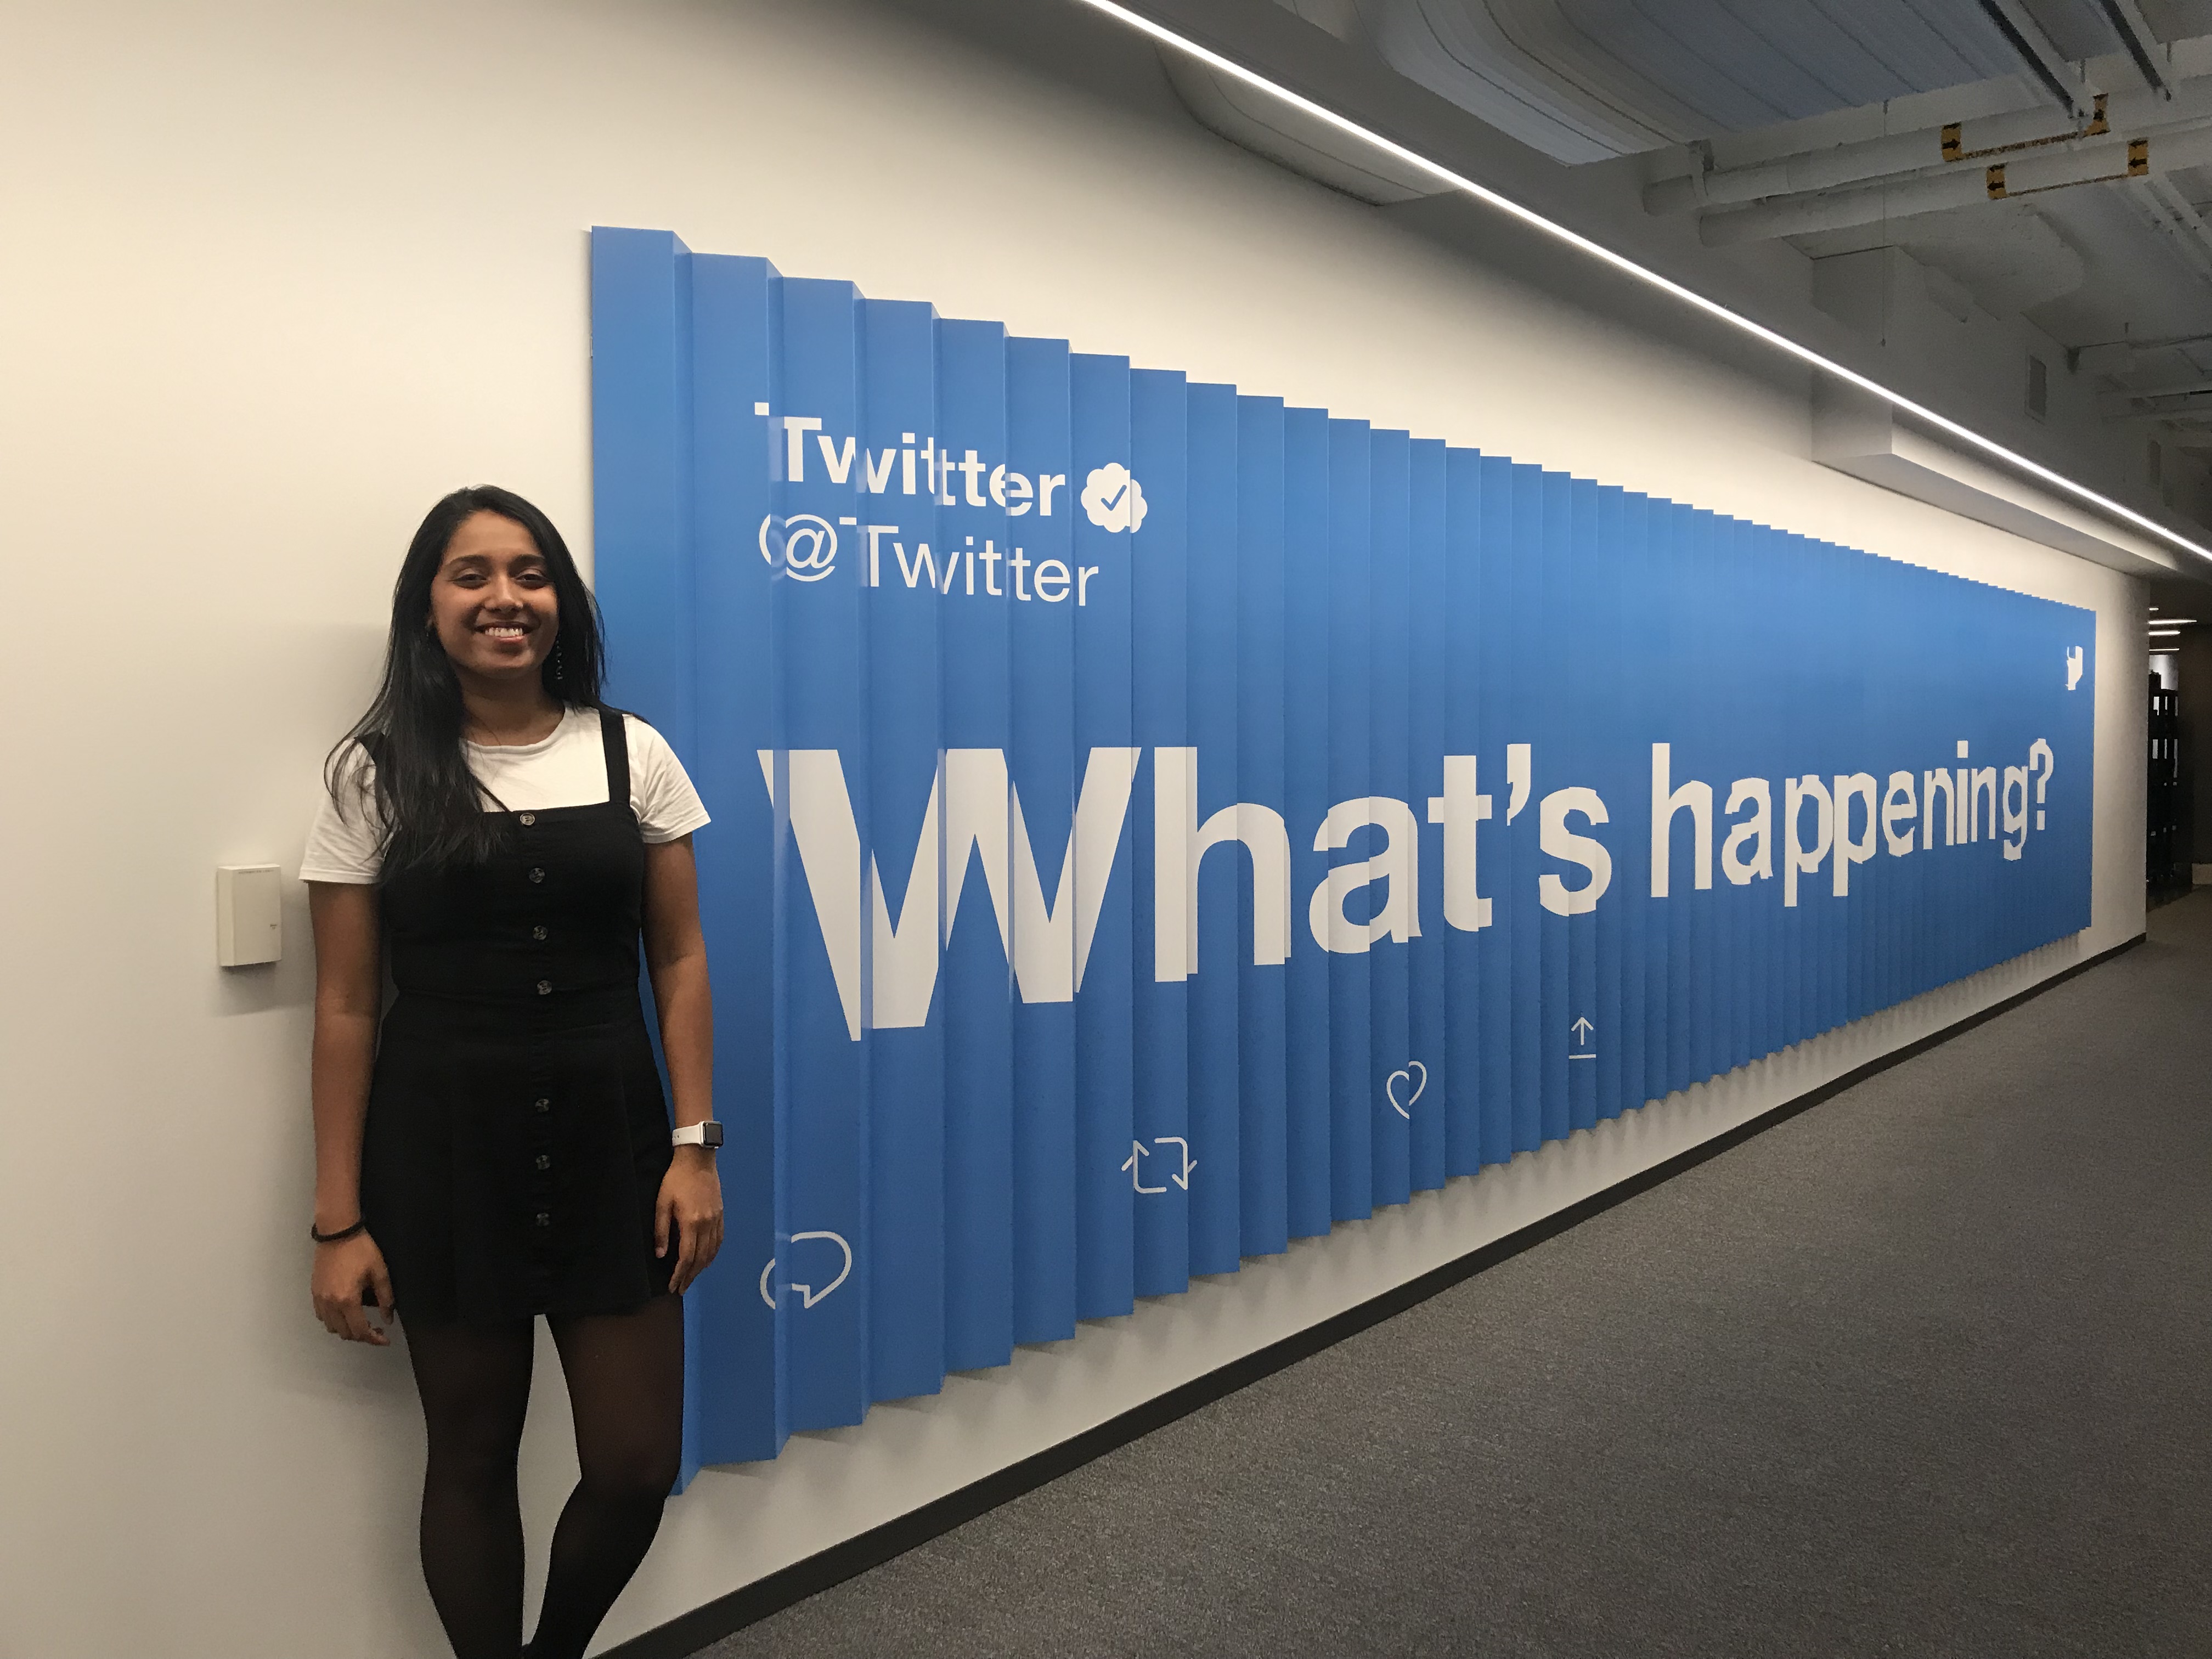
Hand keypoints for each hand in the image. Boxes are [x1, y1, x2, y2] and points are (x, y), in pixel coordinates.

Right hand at [311, 1231, 396, 1344]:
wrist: (338, 1232)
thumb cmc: (360, 1249)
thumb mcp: (380, 1272)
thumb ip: (385, 1298)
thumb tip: (388, 1318)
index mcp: (347, 1300)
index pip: (360, 1330)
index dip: (374, 1339)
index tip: (385, 1339)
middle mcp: (330, 1303)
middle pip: (345, 1333)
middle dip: (362, 1335)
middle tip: (376, 1329)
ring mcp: (320, 1299)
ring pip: (332, 1328)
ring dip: (347, 1329)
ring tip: (361, 1321)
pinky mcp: (314, 1292)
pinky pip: (322, 1316)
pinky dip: (334, 1321)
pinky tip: (345, 1313)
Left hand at [656, 1147, 723, 1293]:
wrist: (698, 1159)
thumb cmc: (675, 1180)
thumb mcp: (662, 1203)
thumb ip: (661, 1230)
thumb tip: (661, 1255)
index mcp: (691, 1223)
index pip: (686, 1257)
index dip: (679, 1274)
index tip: (673, 1286)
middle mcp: (707, 1224)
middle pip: (700, 1258)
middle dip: (690, 1276)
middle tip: (681, 1289)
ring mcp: (716, 1219)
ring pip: (711, 1252)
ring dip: (701, 1268)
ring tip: (691, 1277)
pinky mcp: (721, 1214)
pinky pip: (719, 1240)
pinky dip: (713, 1254)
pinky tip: (706, 1259)